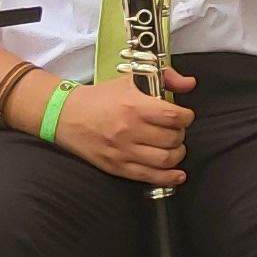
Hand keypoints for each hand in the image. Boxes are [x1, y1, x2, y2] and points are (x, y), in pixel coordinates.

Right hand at [53, 66, 197, 187]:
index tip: (184, 116)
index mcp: (134, 106)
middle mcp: (130, 130)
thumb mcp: (131, 80)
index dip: (186, 117)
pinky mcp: (117, 167)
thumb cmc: (101, 97)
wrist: (67, 115)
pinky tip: (177, 174)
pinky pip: (150, 177)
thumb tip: (189, 83)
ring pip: (165, 160)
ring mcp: (123, 152)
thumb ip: (165, 78)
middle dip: (180, 134)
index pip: (174, 116)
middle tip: (175, 130)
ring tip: (173, 147)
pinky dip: (169, 178)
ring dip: (177, 154)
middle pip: (172, 139)